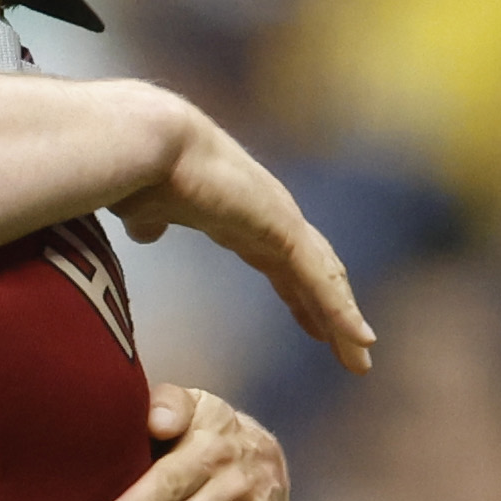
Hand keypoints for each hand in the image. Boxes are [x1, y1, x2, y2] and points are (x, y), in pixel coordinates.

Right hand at [110, 107, 374, 372]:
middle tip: (353, 349)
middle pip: (314, 273)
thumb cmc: (138, 168)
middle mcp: (268, 215)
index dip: (300, 294)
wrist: (146, 143)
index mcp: (238, 214)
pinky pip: (317, 281)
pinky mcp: (282, 229)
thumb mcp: (147, 207)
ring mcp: (280, 220)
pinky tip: (358, 340)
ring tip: (361, 358)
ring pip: (324, 281)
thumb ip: (153, 221)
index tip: (314, 325)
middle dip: (333, 312)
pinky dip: (340, 313)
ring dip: (344, 321)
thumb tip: (147, 232)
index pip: (282, 261)